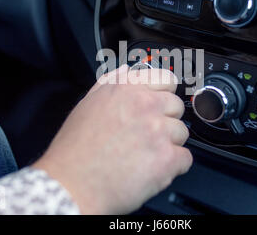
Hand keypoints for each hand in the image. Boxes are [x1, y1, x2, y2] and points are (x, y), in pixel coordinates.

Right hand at [33, 65, 192, 213]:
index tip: (161, 104)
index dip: (165, 93)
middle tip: (146, 135)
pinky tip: (152, 168)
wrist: (71, 185)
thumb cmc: (75, 149)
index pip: (167, 79)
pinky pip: (185, 158)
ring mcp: (158, 131)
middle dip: (166, 121)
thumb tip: (128, 71)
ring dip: (169, 144)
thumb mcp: (87, 104)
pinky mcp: (166, 159)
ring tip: (144, 154)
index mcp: (127, 89)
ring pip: (182, 133)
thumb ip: (111, 82)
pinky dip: (173, 166)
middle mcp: (145, 105)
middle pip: (177, 107)